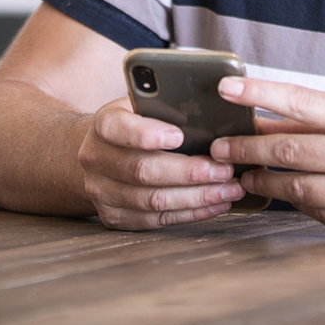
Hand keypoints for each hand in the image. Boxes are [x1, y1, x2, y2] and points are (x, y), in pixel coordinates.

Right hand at [76, 97, 249, 229]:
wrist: (101, 153)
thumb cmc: (135, 123)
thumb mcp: (141, 104)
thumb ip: (164, 104)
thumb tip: (207, 113)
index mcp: (103, 124)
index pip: (118, 128)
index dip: (147, 134)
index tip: (179, 136)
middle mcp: (95, 159)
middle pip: (143, 170)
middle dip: (189, 172)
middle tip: (224, 169)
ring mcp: (101, 192)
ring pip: (153, 200)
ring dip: (197, 197)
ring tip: (229, 189)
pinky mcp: (115, 217)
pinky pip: (156, 220)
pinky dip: (190, 213)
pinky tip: (214, 204)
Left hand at [210, 77, 324, 237]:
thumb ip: (320, 119)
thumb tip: (265, 117)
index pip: (301, 101)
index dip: (259, 93)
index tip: (225, 89)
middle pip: (287, 148)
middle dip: (245, 147)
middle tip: (219, 146)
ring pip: (294, 186)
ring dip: (261, 180)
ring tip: (242, 174)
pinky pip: (314, 211)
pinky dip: (293, 201)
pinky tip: (282, 193)